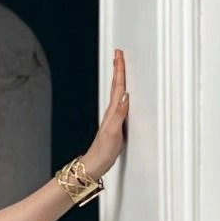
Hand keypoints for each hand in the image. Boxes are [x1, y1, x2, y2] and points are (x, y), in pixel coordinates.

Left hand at [83, 49, 129, 180]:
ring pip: (117, 93)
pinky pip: (119, 104)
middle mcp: (111, 113)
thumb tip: (126, 96)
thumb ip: (120, 114)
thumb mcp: (114, 133)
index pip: (118, 87)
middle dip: (118, 69)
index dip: (119, 70)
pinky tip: (123, 95)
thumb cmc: (103, 152)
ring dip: (119, 80)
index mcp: (112, 112)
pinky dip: (121, 95)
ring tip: (120, 68)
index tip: (119, 55)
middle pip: (116, 86)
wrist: (94, 165)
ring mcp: (112, 118)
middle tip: (119, 55)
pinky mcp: (114, 125)